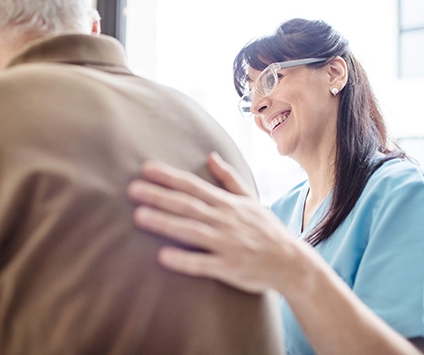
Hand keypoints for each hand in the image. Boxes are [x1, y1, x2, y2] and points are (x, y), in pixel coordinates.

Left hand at [127, 153, 300, 293]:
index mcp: (227, 203)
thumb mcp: (250, 199)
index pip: (193, 186)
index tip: (146, 169)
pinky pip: (203, 263)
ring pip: (191, 231)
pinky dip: (184, 259)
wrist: (291, 263)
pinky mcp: (229, 267)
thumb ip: (228, 178)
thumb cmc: (266, 230)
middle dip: (159, 196)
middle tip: (132, 190)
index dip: (169, 177)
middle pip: (187, 205)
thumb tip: (211, 155)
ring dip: (165, 223)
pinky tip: (162, 256)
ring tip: (138, 217)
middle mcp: (225, 220)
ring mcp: (227, 243)